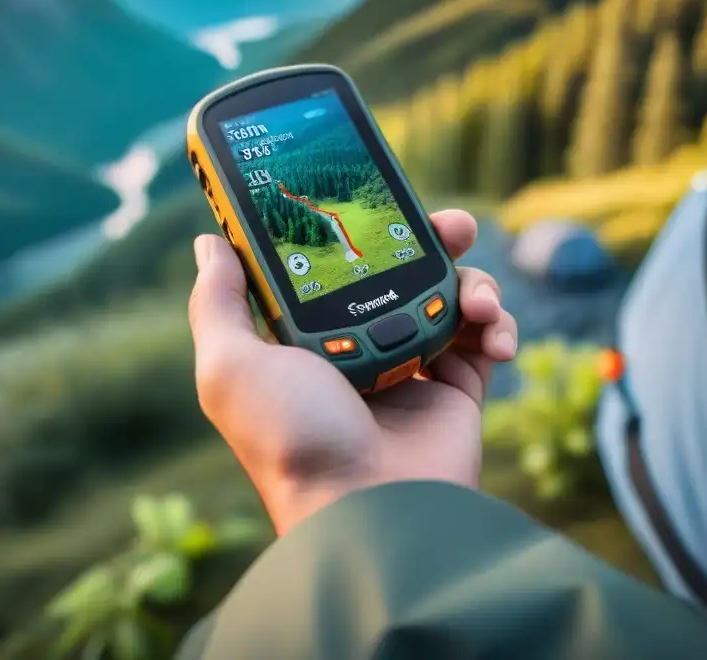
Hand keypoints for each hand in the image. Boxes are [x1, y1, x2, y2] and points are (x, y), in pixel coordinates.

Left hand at [187, 210, 517, 534]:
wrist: (367, 507)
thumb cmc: (291, 438)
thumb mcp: (231, 366)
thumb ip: (219, 303)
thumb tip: (210, 243)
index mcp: (307, 338)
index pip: (335, 268)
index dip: (357, 231)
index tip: (375, 199)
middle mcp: (359, 348)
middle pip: (400, 273)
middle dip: (430, 242)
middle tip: (451, 226)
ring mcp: (410, 370)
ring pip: (448, 299)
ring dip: (472, 284)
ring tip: (477, 301)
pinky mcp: (455, 394)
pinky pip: (483, 341)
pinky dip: (497, 328)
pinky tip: (494, 337)